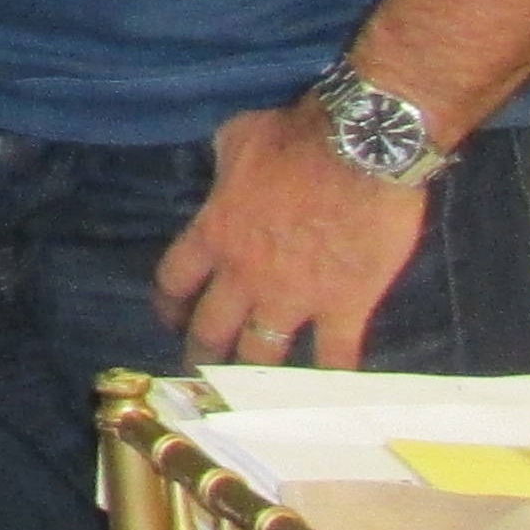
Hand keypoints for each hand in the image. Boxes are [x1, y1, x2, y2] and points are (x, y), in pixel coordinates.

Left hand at [158, 96, 433, 369]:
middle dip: (201, 351)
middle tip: (202, 365)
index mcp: (213, 233)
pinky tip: (328, 393)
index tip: (171, 315)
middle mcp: (244, 275)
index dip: (169, 303)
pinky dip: (330, 378)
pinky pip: (335, 356)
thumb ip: (223, 168)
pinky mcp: (345, 307)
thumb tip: (225, 173)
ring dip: (253, 373)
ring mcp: (294, 297)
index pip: (173, 280)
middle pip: (210, 329)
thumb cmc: (294, 135)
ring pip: (262, 354)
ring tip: (250, 388)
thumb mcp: (236, 139)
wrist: (361, 148)